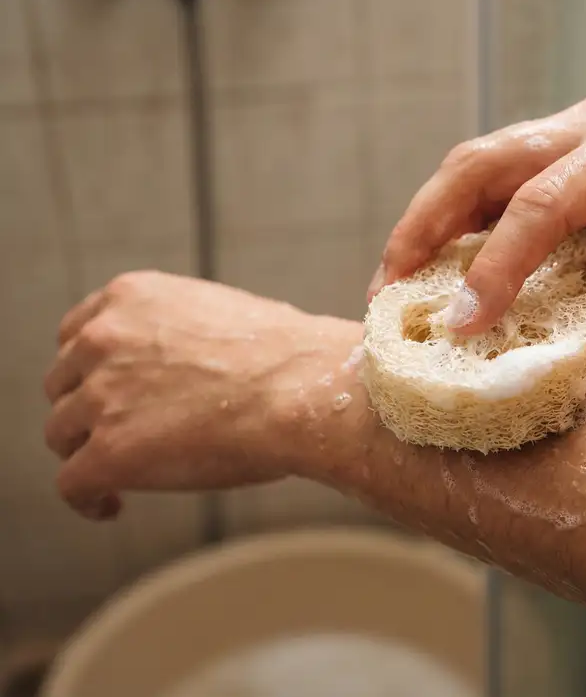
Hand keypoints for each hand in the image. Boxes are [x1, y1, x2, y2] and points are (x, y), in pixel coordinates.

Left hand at [42, 271, 330, 519]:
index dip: (89, 370)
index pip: (77, 333)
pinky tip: (111, 505)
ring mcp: (102, 395)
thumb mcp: (222, 313)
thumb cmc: (288, 357)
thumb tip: (183, 366)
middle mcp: (105, 339)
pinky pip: (73, 484)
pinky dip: (88, 498)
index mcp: (133, 298)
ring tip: (118, 476)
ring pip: (63, 433)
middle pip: (63, 384)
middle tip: (120, 434)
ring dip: (88, 453)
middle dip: (88, 410)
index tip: (104, 391)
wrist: (305, 389)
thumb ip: (180, 331)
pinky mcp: (109, 450)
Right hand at [371, 95, 585, 382]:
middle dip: (424, 226)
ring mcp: (577, 133)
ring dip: (430, 222)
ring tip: (396, 285)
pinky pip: (499, 181)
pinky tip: (446, 268)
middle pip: (482, 163)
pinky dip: (461, 222)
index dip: (496, 263)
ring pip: (478, 166)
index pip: (545, 200)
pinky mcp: (571, 153)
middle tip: (385, 293)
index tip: (462, 324)